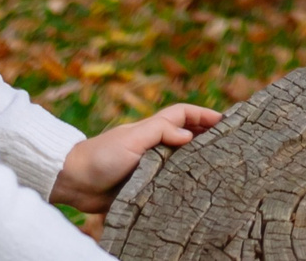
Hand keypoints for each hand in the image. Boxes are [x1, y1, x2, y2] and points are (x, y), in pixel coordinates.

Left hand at [51, 102, 222, 215]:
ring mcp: (149, 166)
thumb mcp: (132, 140)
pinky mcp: (143, 186)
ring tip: (221, 167)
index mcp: (151, 129)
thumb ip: (160, 133)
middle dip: (207, 136)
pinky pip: (168, 183)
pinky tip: (195, 191)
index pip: (184, 114)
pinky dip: (182, 184)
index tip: (226, 120)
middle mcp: (153, 145)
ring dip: (197, 160)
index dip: (204, 115)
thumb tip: (190, 136)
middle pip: (186, 136)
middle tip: (231, 143)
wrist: (73, 182)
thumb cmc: (101, 156)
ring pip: (180, 160)